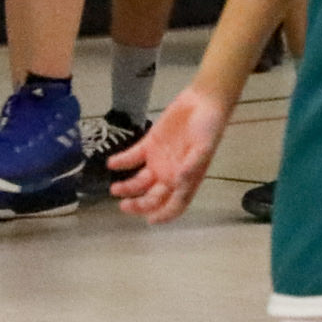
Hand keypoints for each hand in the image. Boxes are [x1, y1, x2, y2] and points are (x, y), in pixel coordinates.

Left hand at [109, 84, 232, 222]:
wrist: (202, 101)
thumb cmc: (209, 127)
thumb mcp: (205, 146)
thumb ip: (192, 165)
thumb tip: (180, 181)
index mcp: (187, 180)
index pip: (175, 204)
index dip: (164, 215)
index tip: (150, 220)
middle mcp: (171, 174)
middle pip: (152, 197)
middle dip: (139, 205)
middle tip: (124, 205)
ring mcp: (158, 161)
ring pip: (139, 181)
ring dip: (127, 187)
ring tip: (115, 188)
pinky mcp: (149, 145)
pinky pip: (132, 157)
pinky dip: (121, 162)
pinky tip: (112, 164)